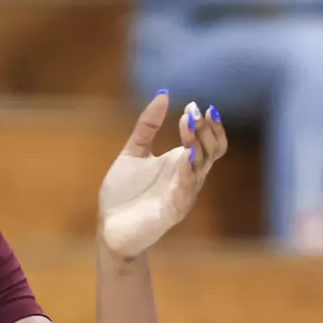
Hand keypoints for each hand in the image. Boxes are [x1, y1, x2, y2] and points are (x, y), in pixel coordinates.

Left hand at [98, 92, 226, 259]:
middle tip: (194, 112)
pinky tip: (185, 155)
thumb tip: (163, 93)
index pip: (208, 141)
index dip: (208, 124)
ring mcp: (183, 194)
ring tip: (189, 125)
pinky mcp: (173, 210)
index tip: (194, 106)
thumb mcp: (133, 153)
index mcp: (181, 163)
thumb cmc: (123, 194)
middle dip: (207, 130)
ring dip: (198, 145)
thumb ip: (147, 126)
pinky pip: (187, 190)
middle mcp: (187, 177)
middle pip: (212, 150)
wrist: (110, 229)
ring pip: (201, 167)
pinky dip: (188, 172)